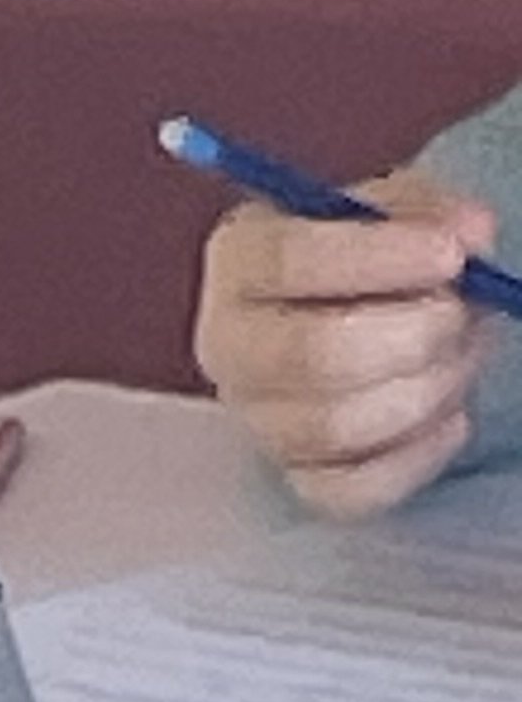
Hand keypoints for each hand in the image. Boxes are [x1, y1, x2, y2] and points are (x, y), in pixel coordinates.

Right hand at [192, 168, 497, 517]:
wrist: (350, 312)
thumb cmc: (370, 254)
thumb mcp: (395, 209)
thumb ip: (431, 214)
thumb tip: (471, 236)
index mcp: (240, 260)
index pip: (290, 263)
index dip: (378, 259)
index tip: (452, 255)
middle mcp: (230, 347)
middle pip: (314, 356)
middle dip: (412, 335)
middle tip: (461, 315)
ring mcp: (257, 421)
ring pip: (337, 427)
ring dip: (424, 392)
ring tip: (459, 356)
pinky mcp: (295, 477)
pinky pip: (352, 493)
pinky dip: (418, 458)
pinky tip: (451, 418)